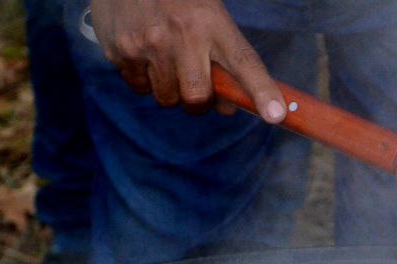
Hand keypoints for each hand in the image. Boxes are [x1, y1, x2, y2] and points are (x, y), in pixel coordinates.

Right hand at [90, 0, 286, 121]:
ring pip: (166, 97)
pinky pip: (138, 87)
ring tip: (166, 57)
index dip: (262, 91)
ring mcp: (147, 43)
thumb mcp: (208, 13)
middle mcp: (180, 33)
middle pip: (197, 98)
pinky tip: (143, 50)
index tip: (276, 115)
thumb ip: (223, 57)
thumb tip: (228, 106)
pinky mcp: (120, 50)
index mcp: (211, 20)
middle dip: (199, 101)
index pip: (243, 62)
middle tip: (197, 84)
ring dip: (170, 89)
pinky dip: (143, 78)